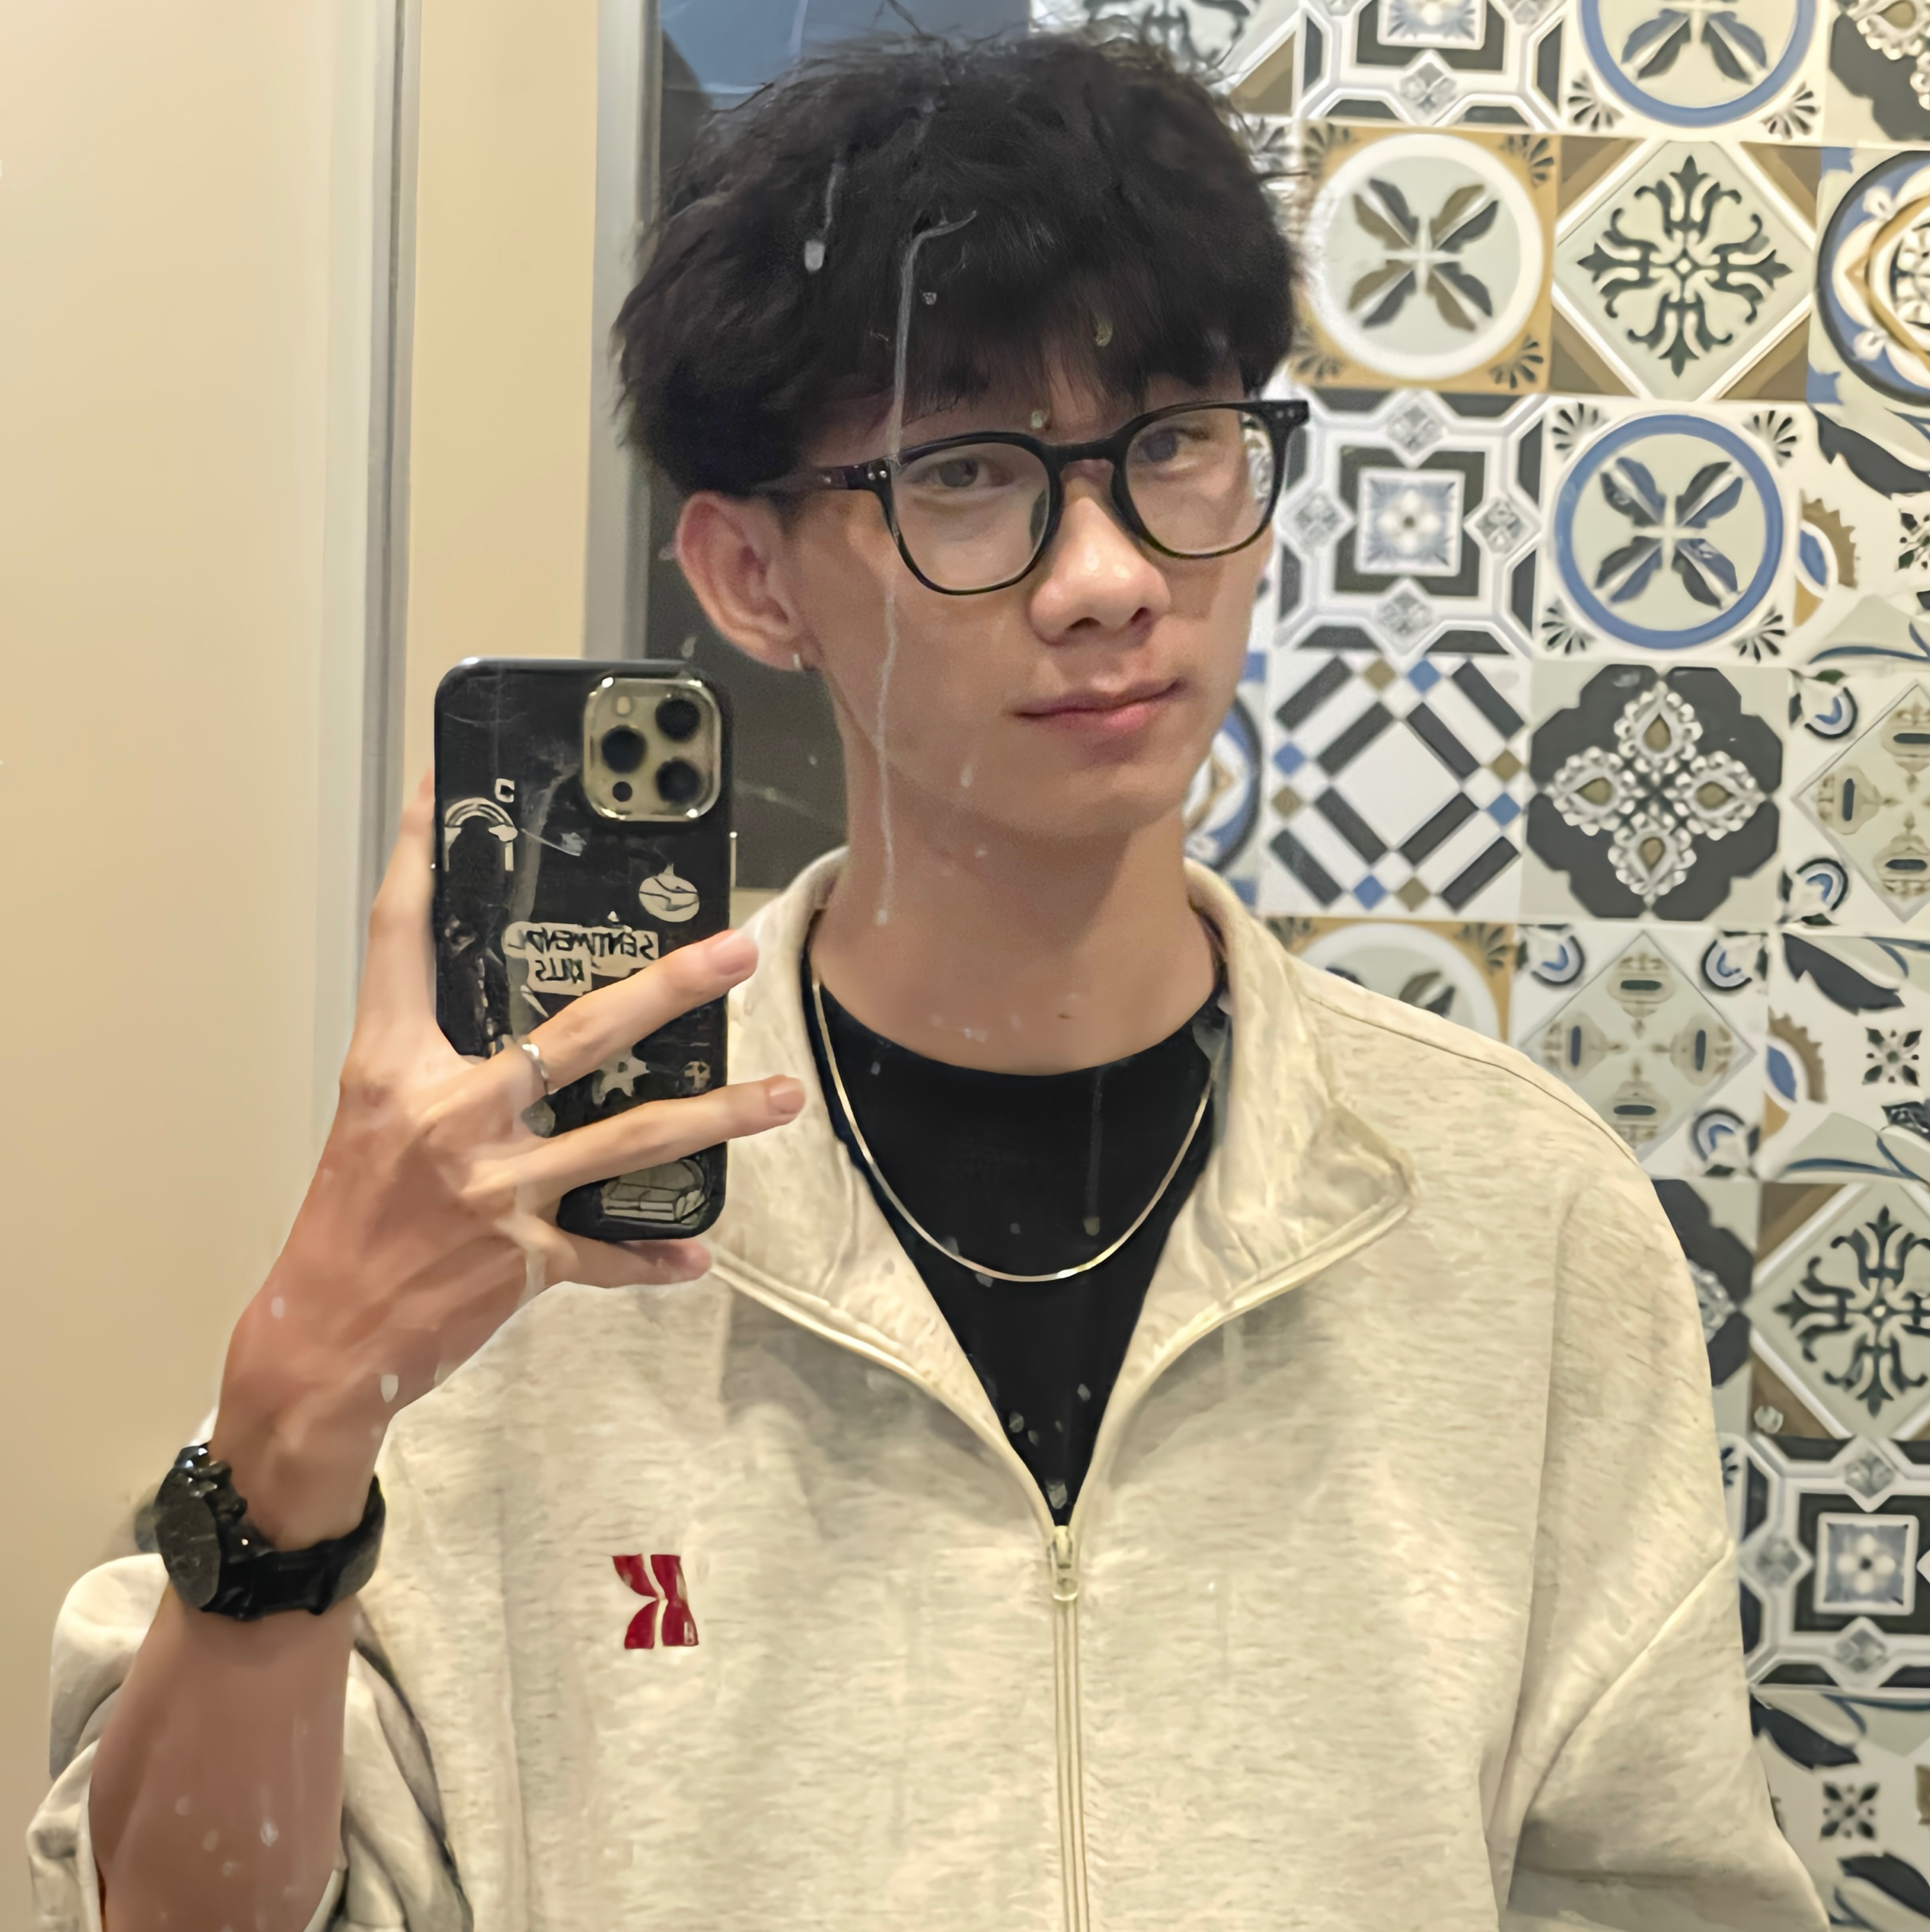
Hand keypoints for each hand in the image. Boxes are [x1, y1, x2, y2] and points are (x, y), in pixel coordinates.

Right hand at [209, 775, 801, 1544]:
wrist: (320, 1346)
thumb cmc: (347, 1225)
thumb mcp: (373, 1122)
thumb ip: (440, 1068)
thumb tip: (526, 1028)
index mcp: (391, 1070)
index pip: (401, 942)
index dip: (419, 857)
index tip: (442, 787)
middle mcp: (447, 1116)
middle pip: (574, 1032)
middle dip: (665, 988)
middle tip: (737, 952)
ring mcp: (492, 1190)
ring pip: (627, 1138)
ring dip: (715, 1117)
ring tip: (783, 1096)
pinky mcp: (522, 1261)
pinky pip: (608, 1253)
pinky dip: (653, 1257)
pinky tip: (697, 1254)